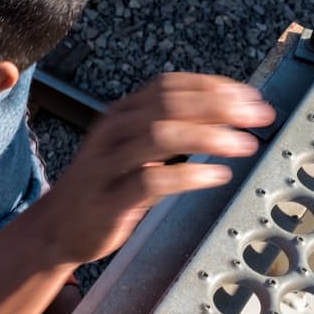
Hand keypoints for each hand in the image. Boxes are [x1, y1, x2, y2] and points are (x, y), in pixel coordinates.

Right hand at [35, 72, 274, 265]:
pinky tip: (216, 177)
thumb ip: (166, 129)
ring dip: (206, 136)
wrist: (57, 228)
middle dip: (217, 106)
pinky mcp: (109, 200)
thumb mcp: (130, 148)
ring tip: (242, 144)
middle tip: (256, 115)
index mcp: (120, 115)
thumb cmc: (103, 186)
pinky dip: (188, 176)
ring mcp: (107, 165)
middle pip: (167, 105)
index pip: (167, 86)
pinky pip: (151, 181)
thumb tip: (222, 114)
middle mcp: (112, 133)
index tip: (248, 96)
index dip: (211, 86)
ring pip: (158, 135)